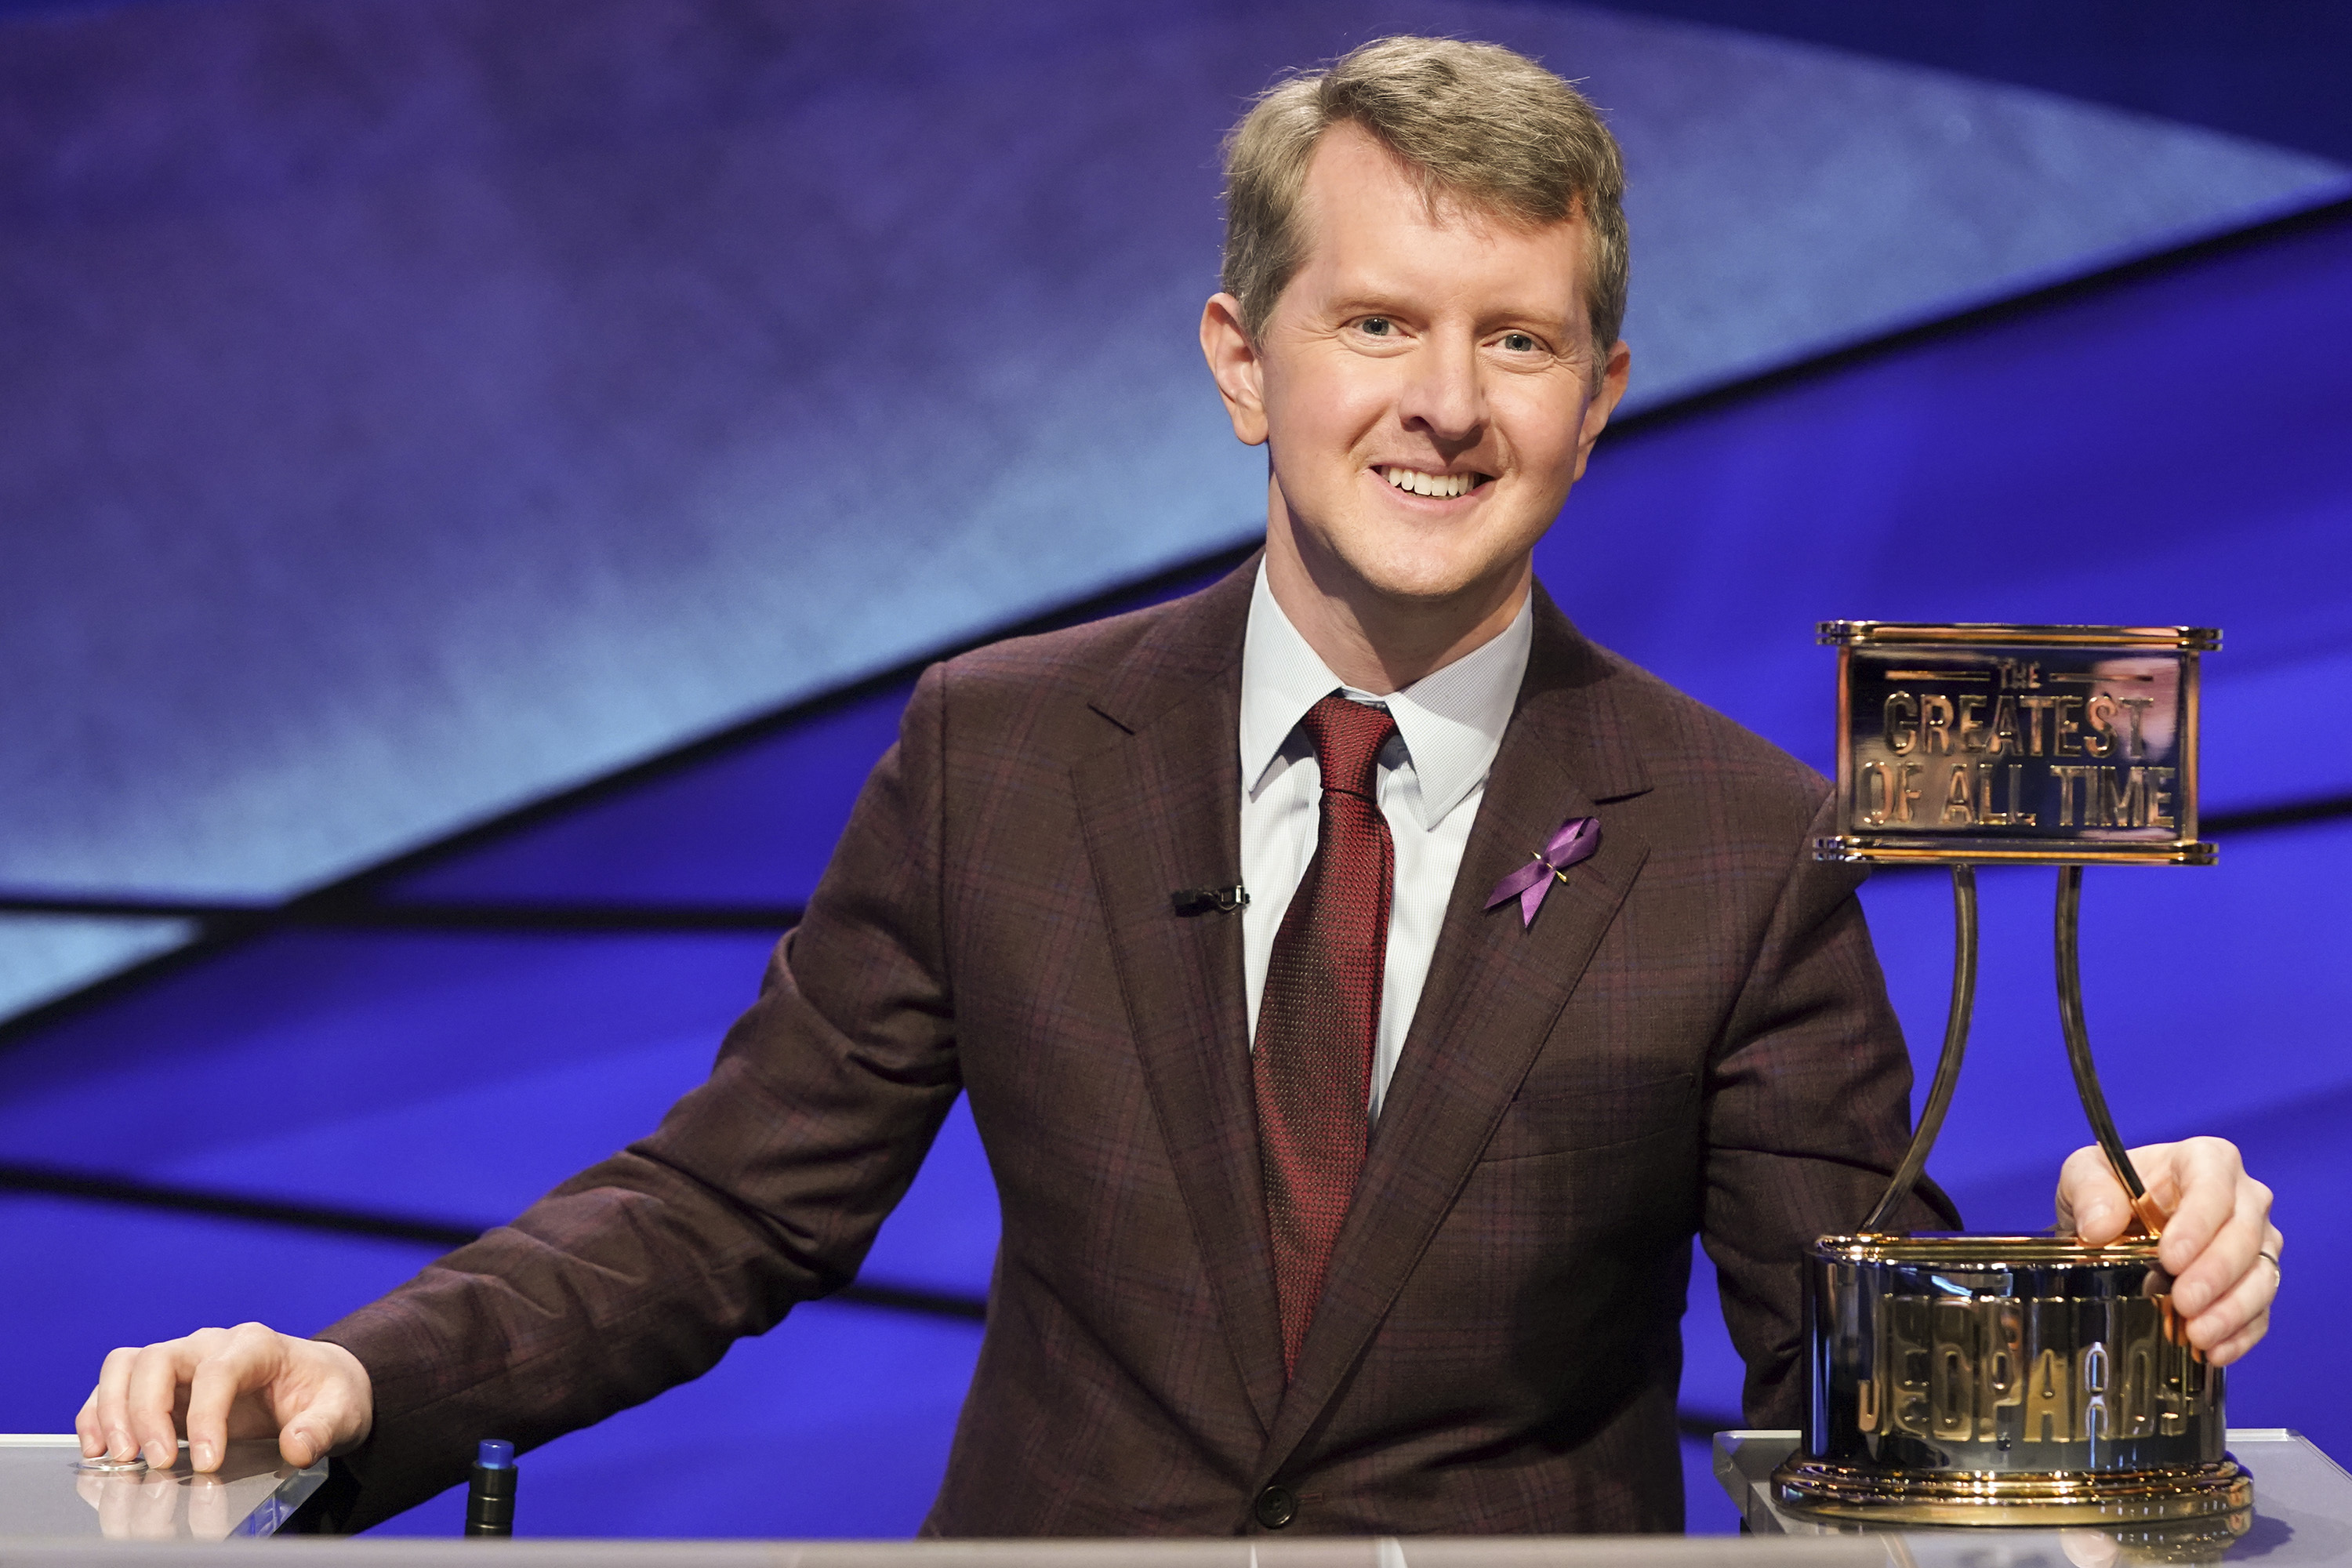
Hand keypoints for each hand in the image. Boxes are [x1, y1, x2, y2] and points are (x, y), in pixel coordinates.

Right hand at [76, 1323, 372, 1473]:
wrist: (318, 1386)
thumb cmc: (326, 1393)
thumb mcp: (341, 1410)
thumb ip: (322, 1428)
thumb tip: (297, 1448)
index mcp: (257, 1345)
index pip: (218, 1370)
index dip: (206, 1415)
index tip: (207, 1462)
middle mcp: (212, 1346)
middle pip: (159, 1360)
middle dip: (147, 1413)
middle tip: (154, 1462)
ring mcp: (183, 1363)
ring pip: (128, 1366)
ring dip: (112, 1410)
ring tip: (118, 1456)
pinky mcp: (163, 1387)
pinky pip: (116, 1386)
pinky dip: (100, 1413)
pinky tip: (99, 1448)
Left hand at [2056, 1137, 2279, 1364]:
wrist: (2115, 1226)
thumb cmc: (2109, 1191)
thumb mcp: (2084, 1176)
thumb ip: (2088, 1190)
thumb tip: (2100, 1226)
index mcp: (2205, 1160)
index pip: (2215, 1185)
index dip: (2199, 1223)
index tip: (2171, 1257)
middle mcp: (2242, 1198)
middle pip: (2246, 1234)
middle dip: (2216, 1273)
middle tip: (2184, 1301)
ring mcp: (2255, 1242)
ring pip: (2261, 1275)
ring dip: (2232, 1309)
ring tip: (2197, 1333)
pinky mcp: (2253, 1282)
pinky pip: (2261, 1310)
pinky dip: (2240, 1334)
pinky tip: (2214, 1350)